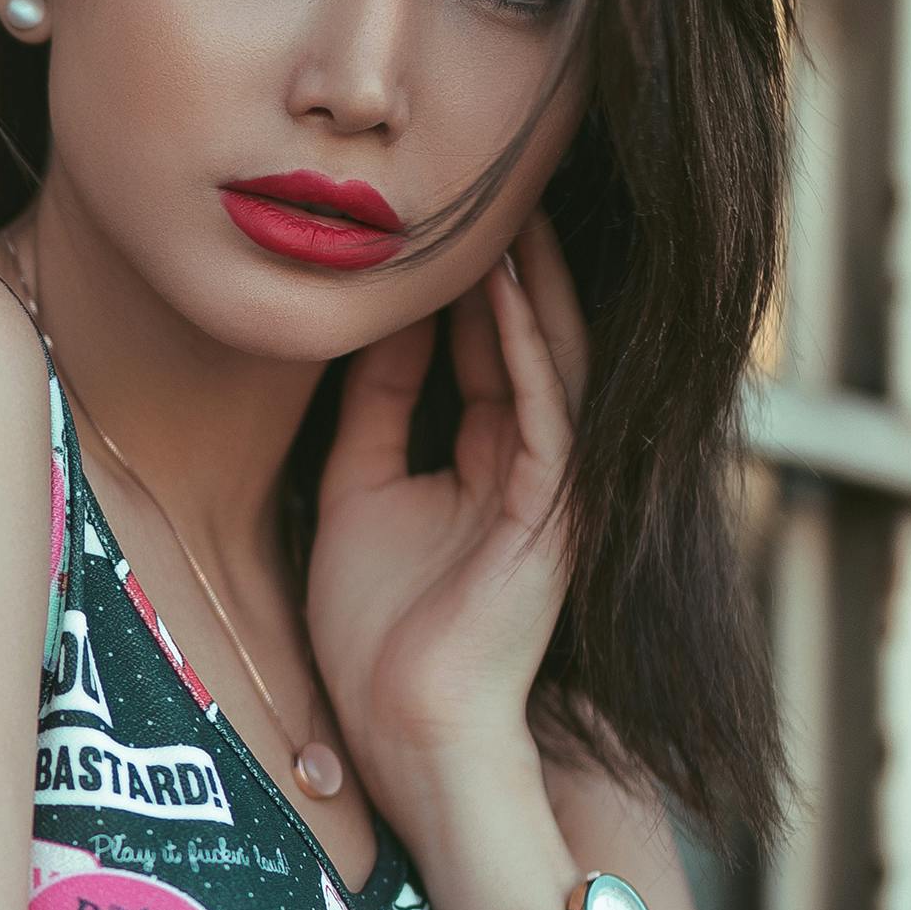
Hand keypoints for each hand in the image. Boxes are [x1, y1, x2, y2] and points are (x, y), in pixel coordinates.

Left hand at [304, 211, 590, 834]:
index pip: (491, 355)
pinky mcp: (557, 511)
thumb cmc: (376, 634)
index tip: (435, 216)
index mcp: (491, 469)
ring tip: (511, 206)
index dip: (467, 286)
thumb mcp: (354, 496)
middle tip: (490, 182)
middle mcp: (535, 470)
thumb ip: (369, 417)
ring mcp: (555, 490)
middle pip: (533, 344)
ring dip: (535, 284)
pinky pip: (549, 405)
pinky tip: (510, 282)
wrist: (403, 727)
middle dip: (514, 265)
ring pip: (555, 361)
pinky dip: (532, 341)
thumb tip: (368, 338)